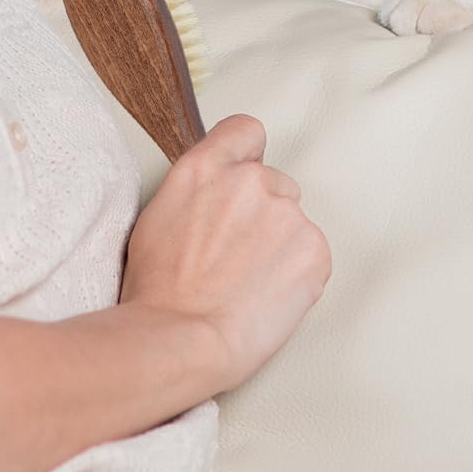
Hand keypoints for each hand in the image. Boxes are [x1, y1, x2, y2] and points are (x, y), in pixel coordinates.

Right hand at [118, 115, 330, 393]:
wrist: (179, 340)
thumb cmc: (158, 294)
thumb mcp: (158, 216)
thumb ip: (197, 190)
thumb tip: (216, 193)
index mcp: (205, 168)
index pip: (246, 131)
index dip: (248, 157)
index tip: (245, 182)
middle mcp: (250, 180)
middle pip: (275, 185)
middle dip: (263, 217)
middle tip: (237, 259)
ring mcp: (286, 213)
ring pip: (293, 224)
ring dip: (280, 248)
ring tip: (248, 286)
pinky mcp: (314, 249)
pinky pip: (313, 256)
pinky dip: (298, 276)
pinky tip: (267, 298)